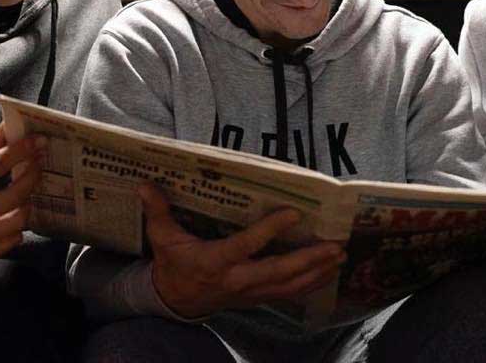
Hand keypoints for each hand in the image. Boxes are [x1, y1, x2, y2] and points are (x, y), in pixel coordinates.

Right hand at [0, 125, 45, 267]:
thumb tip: (8, 130)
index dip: (21, 151)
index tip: (38, 141)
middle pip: (13, 196)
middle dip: (32, 175)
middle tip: (38, 163)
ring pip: (16, 223)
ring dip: (28, 202)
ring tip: (26, 189)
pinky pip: (9, 244)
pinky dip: (17, 227)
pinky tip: (14, 213)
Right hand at [139, 183, 345, 317]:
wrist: (175, 302)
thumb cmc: (172, 264)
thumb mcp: (162, 238)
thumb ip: (158, 211)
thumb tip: (145, 183)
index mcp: (215, 261)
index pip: (247, 245)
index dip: (270, 230)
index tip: (294, 213)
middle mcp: (237, 280)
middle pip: (279, 272)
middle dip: (309, 260)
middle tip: (335, 246)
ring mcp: (250, 293)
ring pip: (289, 286)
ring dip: (317, 273)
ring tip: (340, 257)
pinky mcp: (257, 298)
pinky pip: (289, 294)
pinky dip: (311, 284)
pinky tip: (330, 273)